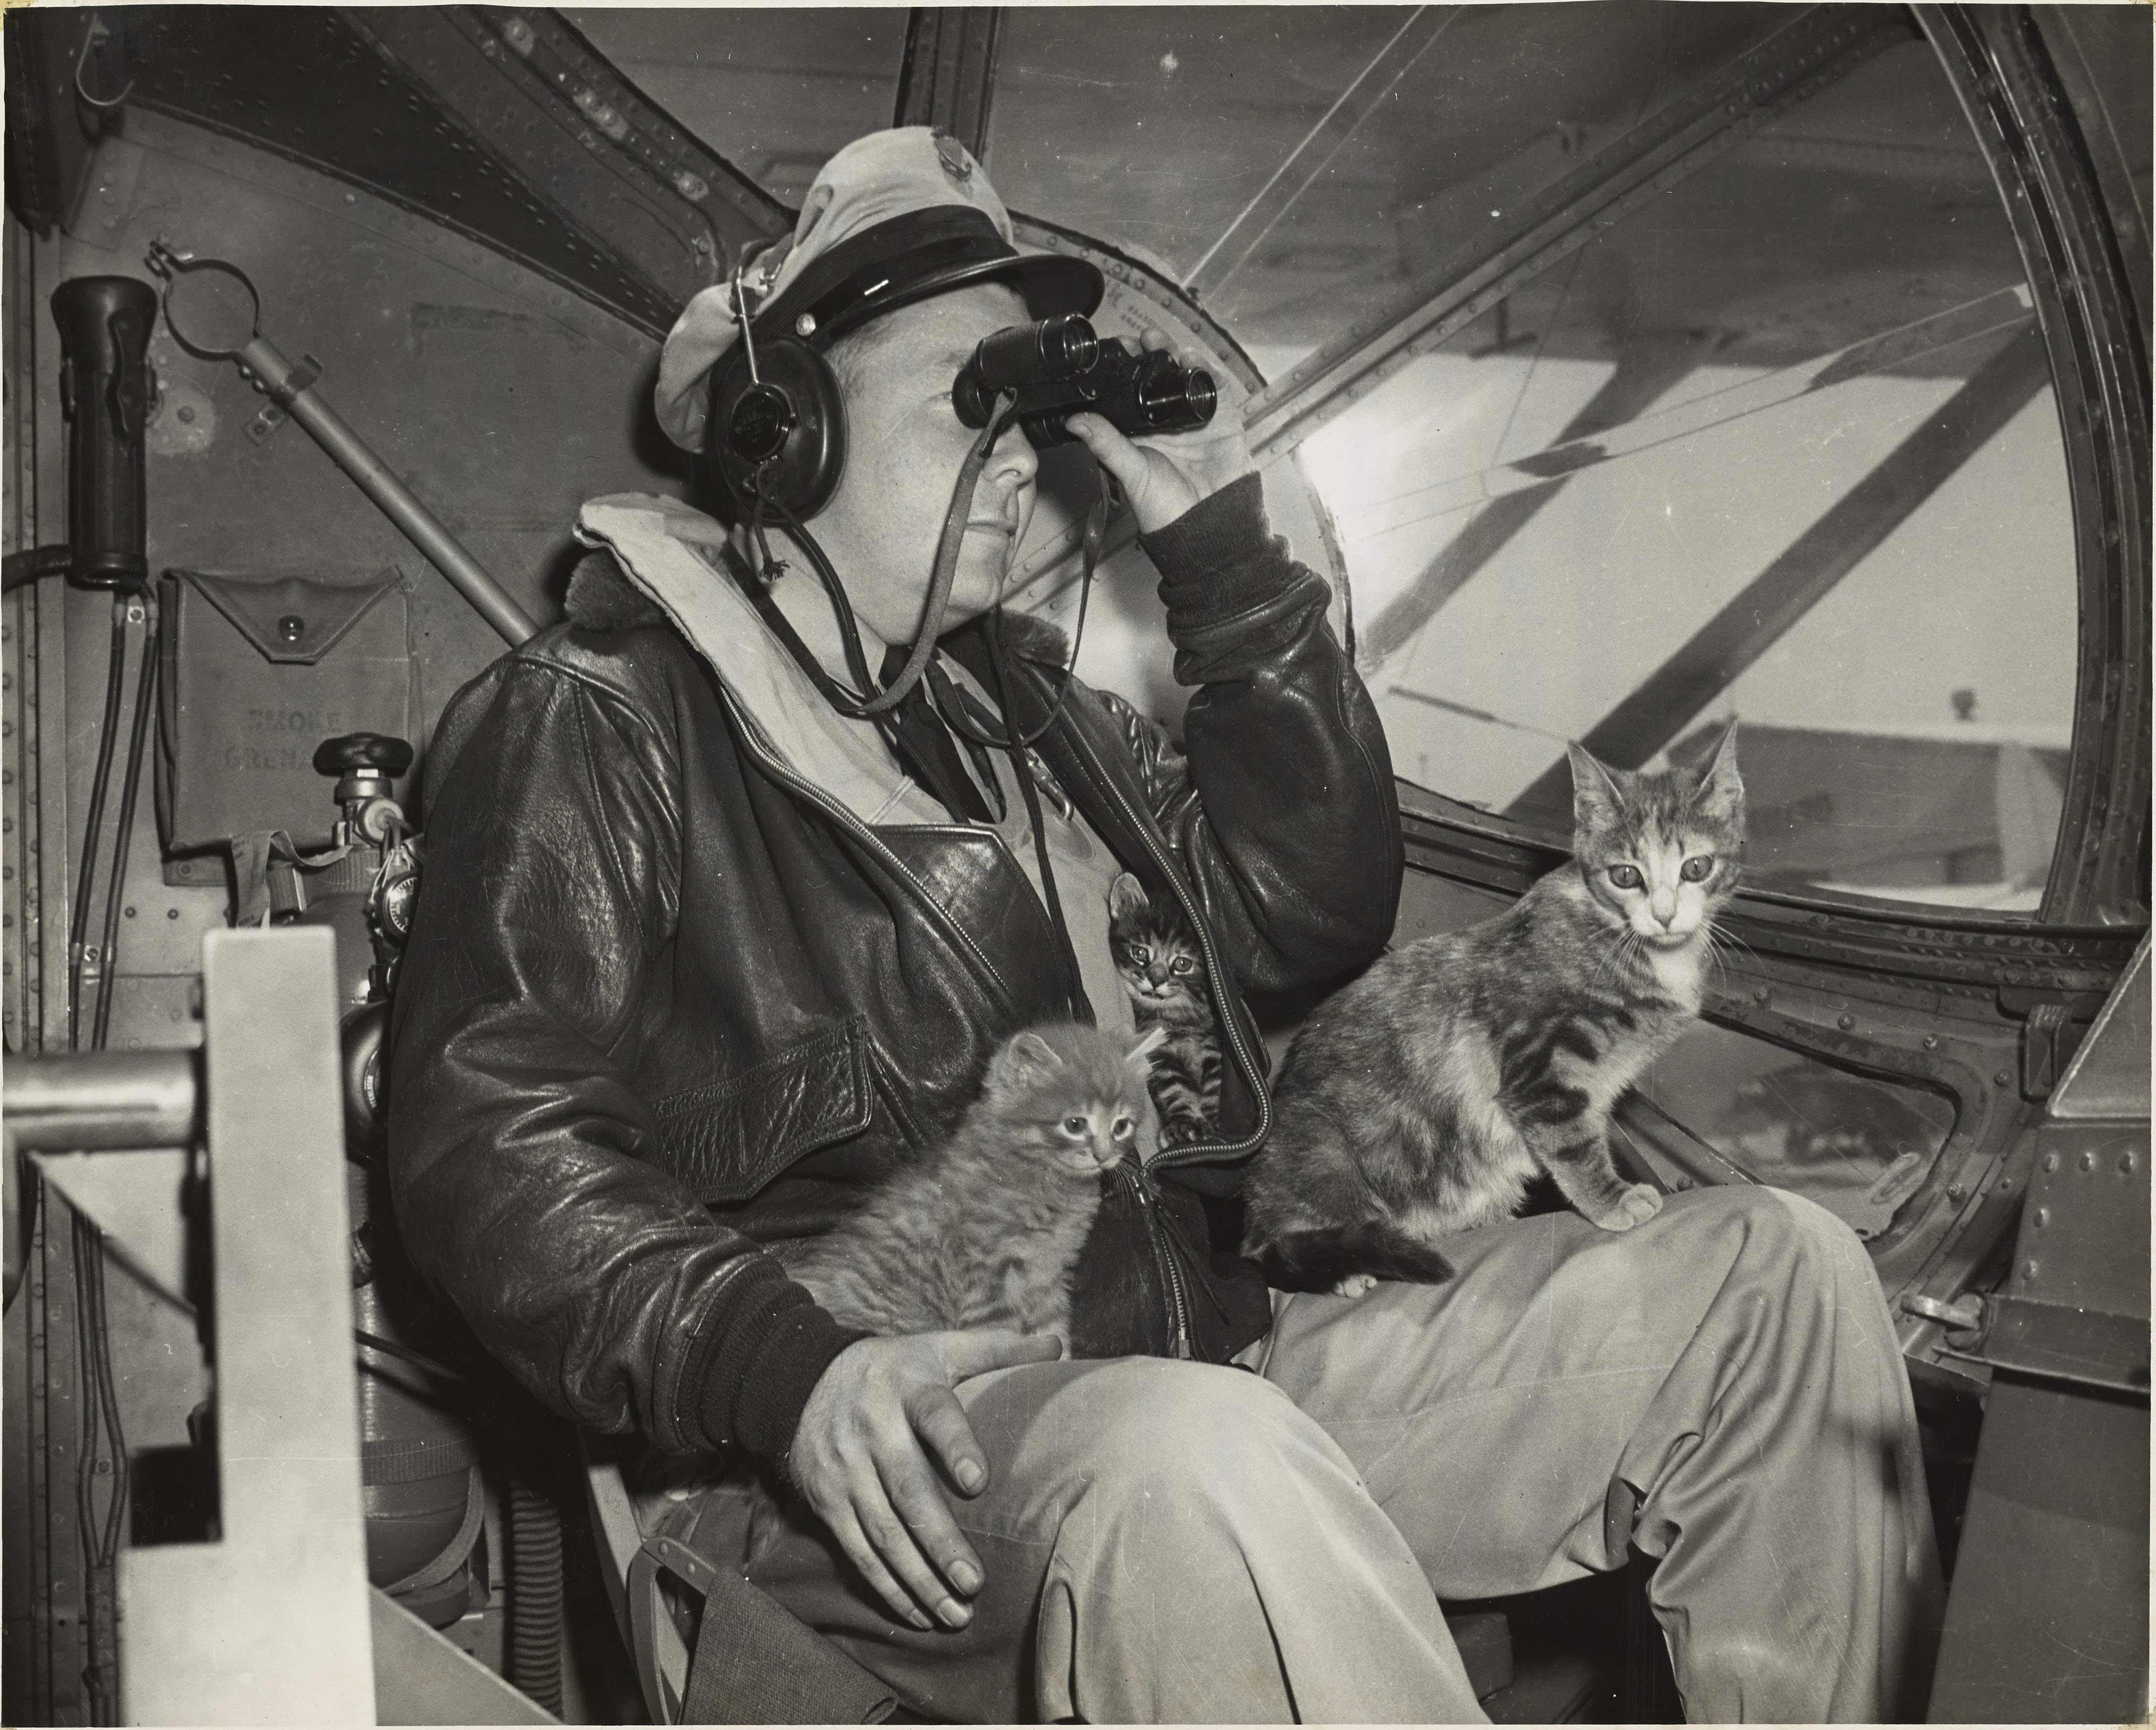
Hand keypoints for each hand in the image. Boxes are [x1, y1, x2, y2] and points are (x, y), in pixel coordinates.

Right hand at [788, 1329, 1062, 1629]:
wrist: (801, 1379)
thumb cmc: (895, 1368)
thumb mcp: (939, 1347)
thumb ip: (997, 1348)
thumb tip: (1057, 1343)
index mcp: (909, 1388)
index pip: (934, 1416)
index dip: (955, 1446)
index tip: (978, 1480)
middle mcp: (874, 1429)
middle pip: (906, 1489)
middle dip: (939, 1540)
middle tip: (973, 1581)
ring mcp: (846, 1469)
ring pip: (881, 1531)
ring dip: (917, 1578)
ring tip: (956, 1613)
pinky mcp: (827, 1501)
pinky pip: (856, 1550)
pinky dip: (887, 1587)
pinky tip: (918, 1613)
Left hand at [1065, 329, 1253, 534]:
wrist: (1209, 526)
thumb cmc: (1167, 510)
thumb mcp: (1130, 472)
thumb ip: (1106, 443)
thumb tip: (1076, 420)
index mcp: (1140, 432)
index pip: (1129, 390)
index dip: (1123, 369)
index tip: (1113, 352)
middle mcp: (1165, 421)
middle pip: (1157, 375)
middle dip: (1148, 353)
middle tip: (1137, 340)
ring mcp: (1194, 417)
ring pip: (1183, 375)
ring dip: (1173, 354)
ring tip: (1159, 342)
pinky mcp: (1220, 418)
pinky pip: (1213, 386)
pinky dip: (1204, 370)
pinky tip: (1191, 359)